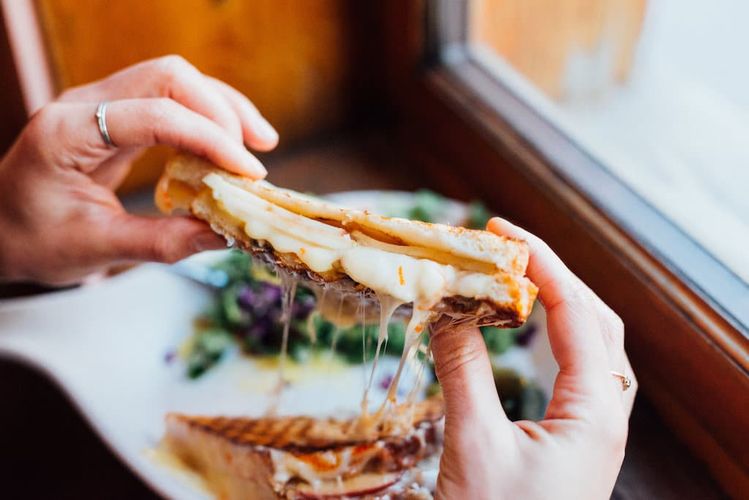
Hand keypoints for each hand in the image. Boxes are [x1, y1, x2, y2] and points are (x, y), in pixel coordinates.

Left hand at [0, 55, 276, 284]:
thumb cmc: (34, 240)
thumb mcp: (96, 249)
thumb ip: (163, 241)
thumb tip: (227, 234)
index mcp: (67, 133)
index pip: (154, 115)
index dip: (210, 139)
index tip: (247, 174)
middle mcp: (83, 104)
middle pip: (169, 76)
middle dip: (222, 111)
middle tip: (254, 157)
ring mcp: (99, 103)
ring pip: (174, 78)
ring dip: (222, 106)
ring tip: (260, 142)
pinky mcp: (115, 113)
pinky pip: (169, 98)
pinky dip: (206, 115)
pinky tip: (229, 143)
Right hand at [431, 217, 636, 499]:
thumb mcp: (474, 444)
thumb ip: (463, 371)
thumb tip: (447, 307)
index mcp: (594, 413)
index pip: (576, 314)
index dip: (542, 264)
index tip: (502, 231)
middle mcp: (605, 415)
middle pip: (597, 322)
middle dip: (554, 274)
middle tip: (507, 244)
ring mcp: (595, 428)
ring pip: (594, 345)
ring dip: (561, 301)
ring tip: (520, 273)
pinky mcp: (577, 440)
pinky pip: (580, 369)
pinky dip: (557, 333)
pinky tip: (534, 327)